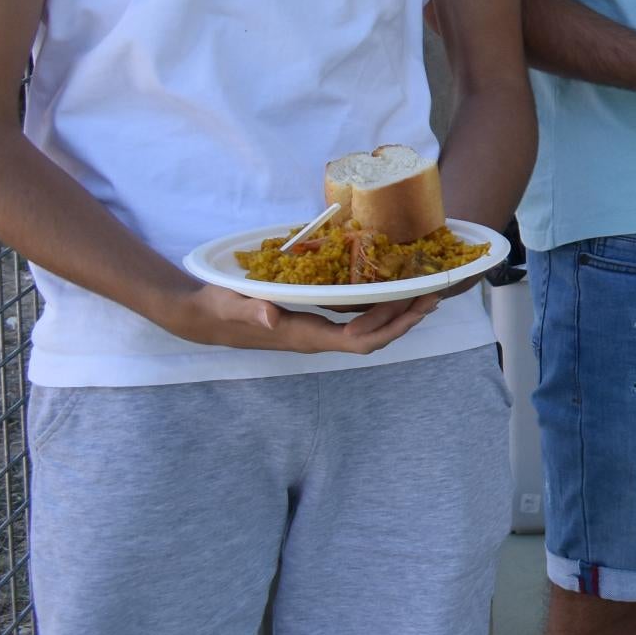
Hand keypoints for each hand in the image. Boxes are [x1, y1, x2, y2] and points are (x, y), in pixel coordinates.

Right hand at [161, 283, 443, 352]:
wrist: (202, 316)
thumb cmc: (218, 308)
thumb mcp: (232, 305)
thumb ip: (251, 311)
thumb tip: (271, 317)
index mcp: (304, 335)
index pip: (358, 342)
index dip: (390, 329)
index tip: (415, 310)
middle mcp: (315, 338)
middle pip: (371, 339)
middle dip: (403, 322)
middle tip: (433, 297)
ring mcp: (315, 332)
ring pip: (365, 332)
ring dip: (394, 316)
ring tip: (422, 295)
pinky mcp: (312, 322)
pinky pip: (352, 321)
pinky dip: (375, 310)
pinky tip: (387, 292)